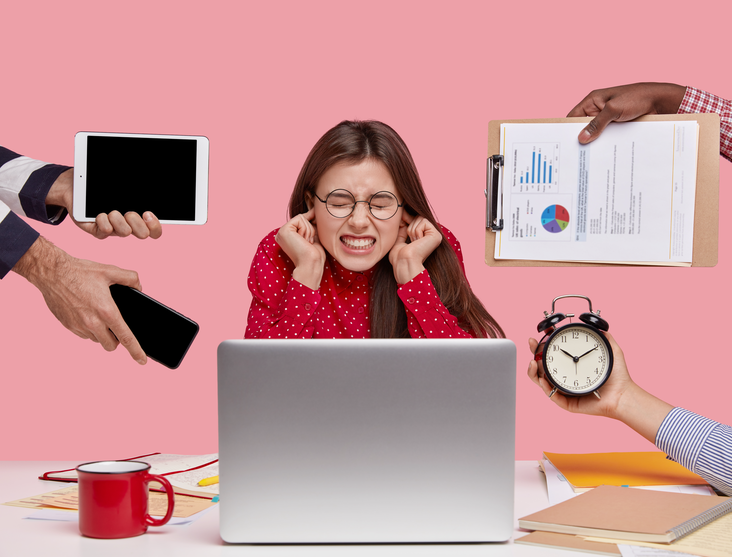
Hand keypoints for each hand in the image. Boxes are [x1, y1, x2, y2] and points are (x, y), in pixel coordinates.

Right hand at [13, 236, 147, 363]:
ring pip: (96, 340)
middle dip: (116, 340)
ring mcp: (79, 326)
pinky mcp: (68, 326)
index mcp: (106, 311)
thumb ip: (130, 278)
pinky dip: (89, 328)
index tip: (142, 361)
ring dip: (101, 333)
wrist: (51, 273)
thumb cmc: (81, 271)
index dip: (136, 351)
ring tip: (99, 315)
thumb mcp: (110, 270)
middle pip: (111, 345)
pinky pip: (83, 334)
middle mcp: (93, 323)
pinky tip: (87, 313)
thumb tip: (139, 288)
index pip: (126, 338)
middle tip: (116, 327)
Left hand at [46, 169, 162, 238]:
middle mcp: (128, 225)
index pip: (155, 231)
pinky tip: (99, 214)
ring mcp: (113, 229)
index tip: (147, 213)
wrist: (77, 186)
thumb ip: (136, 187)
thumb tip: (156, 181)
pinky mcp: (97, 230)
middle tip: (129, 212)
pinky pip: (105, 232)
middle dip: (137, 221)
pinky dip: (103, 221)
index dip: (154, 226)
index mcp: (138, 216)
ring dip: (119, 220)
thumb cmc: (102, 184)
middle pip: (143, 234)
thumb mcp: (122, 185)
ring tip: (111, 211)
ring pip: (125, 233)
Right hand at [275, 207, 325, 289]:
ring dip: (309, 231)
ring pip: (302, 218)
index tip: (313, 232)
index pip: (301, 221)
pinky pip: (300, 219)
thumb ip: (311, 223)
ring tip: (306, 243)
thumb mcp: (313, 235)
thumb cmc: (314, 254)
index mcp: (287, 236)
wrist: (312, 264)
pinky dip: (306, 229)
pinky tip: (304, 241)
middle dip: (310, 229)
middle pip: (302, 218)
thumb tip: (314, 209)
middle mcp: (282, 234)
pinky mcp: (284, 230)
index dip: (311, 222)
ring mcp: (281, 232)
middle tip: (308, 243)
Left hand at [389, 213, 441, 283]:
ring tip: (414, 243)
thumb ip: (403, 228)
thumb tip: (403, 214)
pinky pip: (423, 222)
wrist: (404, 262)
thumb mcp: (399, 239)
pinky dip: (417, 231)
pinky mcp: (436, 235)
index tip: (401, 218)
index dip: (407, 217)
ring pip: (420, 218)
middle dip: (409, 227)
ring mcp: (435, 235)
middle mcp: (431, 236)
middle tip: (410, 240)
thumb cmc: (399, 256)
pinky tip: (418, 242)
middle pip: (418, 217)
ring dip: (412, 230)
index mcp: (424, 238)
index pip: (416, 220)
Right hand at [527, 333, 634, 418]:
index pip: (554, 352)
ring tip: (532, 362)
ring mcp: (564, 389)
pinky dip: (545, 387)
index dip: (547, 341)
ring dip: (532, 370)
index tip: (545, 331)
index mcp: (572, 364)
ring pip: (541, 380)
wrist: (623, 395)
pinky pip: (551, 395)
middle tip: (532, 343)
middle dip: (534, 353)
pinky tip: (543, 379)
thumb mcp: (612, 351)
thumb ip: (605, 337)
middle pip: (542, 364)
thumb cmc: (618, 376)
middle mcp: (565, 376)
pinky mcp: (566, 402)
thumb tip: (598, 326)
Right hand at [567, 83, 686, 143]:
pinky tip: (603, 155)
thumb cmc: (638, 98)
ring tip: (588, 158)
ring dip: (594, 143)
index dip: (568, 129)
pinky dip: (605, 144)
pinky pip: (607, 137)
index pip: (574, 116)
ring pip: (595, 134)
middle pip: (583, 127)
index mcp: (593, 101)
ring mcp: (608, 119)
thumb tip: (581, 138)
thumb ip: (597, 124)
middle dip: (581, 139)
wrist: (661, 101)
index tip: (564, 144)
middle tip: (575, 155)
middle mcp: (598, 110)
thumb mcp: (614, 109)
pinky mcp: (617, 126)